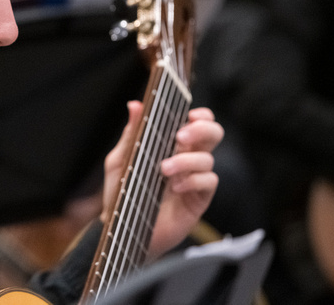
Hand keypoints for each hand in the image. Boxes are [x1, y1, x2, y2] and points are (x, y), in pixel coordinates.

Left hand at [100, 101, 222, 257]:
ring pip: (207, 159)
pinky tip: (175, 186)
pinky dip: (193, 180)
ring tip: (164, 170)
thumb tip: (135, 104)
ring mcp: (194, 177)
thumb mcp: (120, 160)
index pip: (196, 121)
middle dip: (202, 130)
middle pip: (213, 133)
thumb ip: (131, 134)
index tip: (189, 114)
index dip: (200, 115)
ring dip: (186, 161)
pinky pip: (209, 182)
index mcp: (171, 143)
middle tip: (180, 136)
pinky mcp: (199, 198)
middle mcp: (187, 157)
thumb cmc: (122, 192)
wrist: (121, 228)